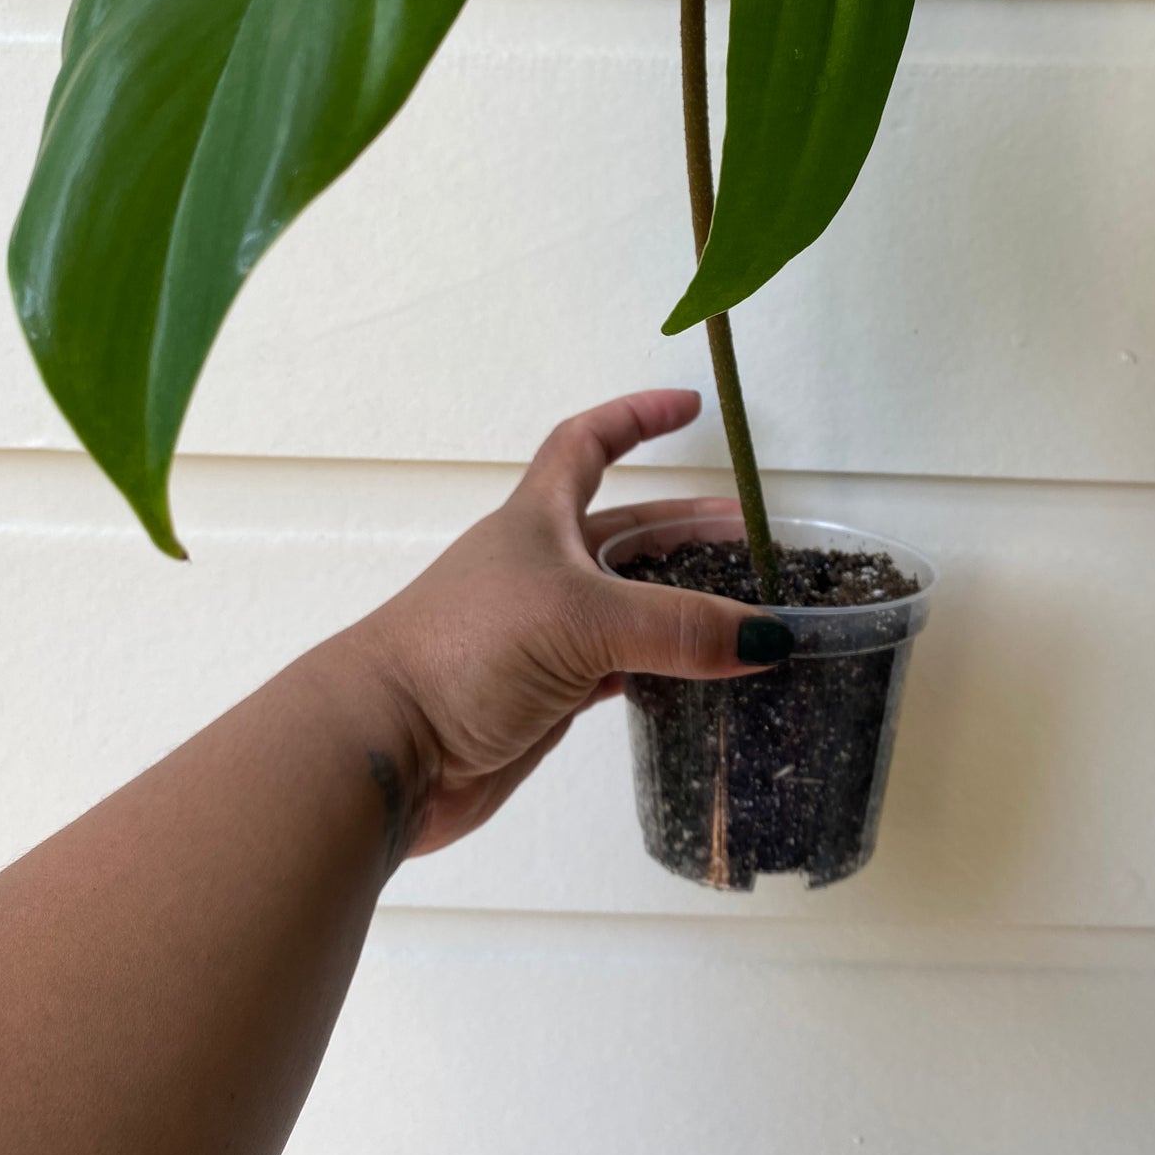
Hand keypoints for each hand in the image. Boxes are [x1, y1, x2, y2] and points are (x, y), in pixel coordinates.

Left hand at [352, 390, 793, 856]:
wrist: (387, 748)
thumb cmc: (465, 651)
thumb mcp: (581, 620)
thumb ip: (679, 627)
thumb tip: (767, 636)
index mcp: (538, 521)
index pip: (587, 444)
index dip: (635, 418)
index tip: (689, 406)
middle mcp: (542, 569)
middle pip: (624, 532)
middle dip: (686, 528)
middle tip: (752, 540)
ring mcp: (544, 635)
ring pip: (629, 606)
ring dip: (684, 603)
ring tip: (748, 612)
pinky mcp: (547, 695)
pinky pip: (621, 670)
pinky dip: (664, 668)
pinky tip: (702, 679)